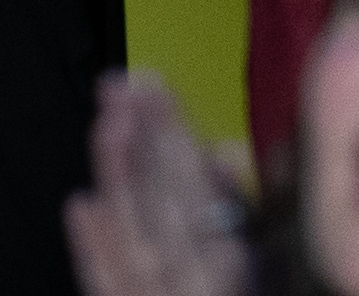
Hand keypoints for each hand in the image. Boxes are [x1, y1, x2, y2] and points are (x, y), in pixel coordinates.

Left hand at [63, 67, 248, 295]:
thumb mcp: (281, 265)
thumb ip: (259, 216)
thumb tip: (222, 157)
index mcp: (236, 270)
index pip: (200, 187)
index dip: (174, 132)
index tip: (151, 83)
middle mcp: (196, 287)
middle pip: (163, 203)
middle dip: (140, 141)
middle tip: (117, 86)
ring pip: (133, 238)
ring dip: (116, 180)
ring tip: (101, 126)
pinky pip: (108, 289)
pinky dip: (92, 248)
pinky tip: (77, 205)